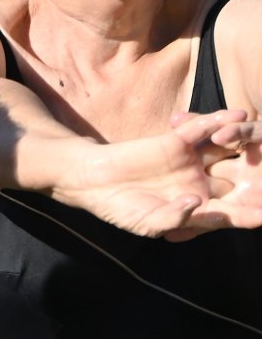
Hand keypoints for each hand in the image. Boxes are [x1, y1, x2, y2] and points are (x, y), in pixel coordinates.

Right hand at [59, 110, 252, 239]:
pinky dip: (219, 122)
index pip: (232, 213)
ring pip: (226, 152)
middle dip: (259, 178)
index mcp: (198, 210)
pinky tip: (238, 116)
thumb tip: (197, 201)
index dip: (250, 214)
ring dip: (246, 144)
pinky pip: (201, 130)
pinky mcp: (176, 141)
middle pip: (238, 182)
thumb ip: (174, 217)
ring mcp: (190, 162)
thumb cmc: (120, 209)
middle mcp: (201, 184)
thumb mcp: (147, 223)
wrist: (92, 182)